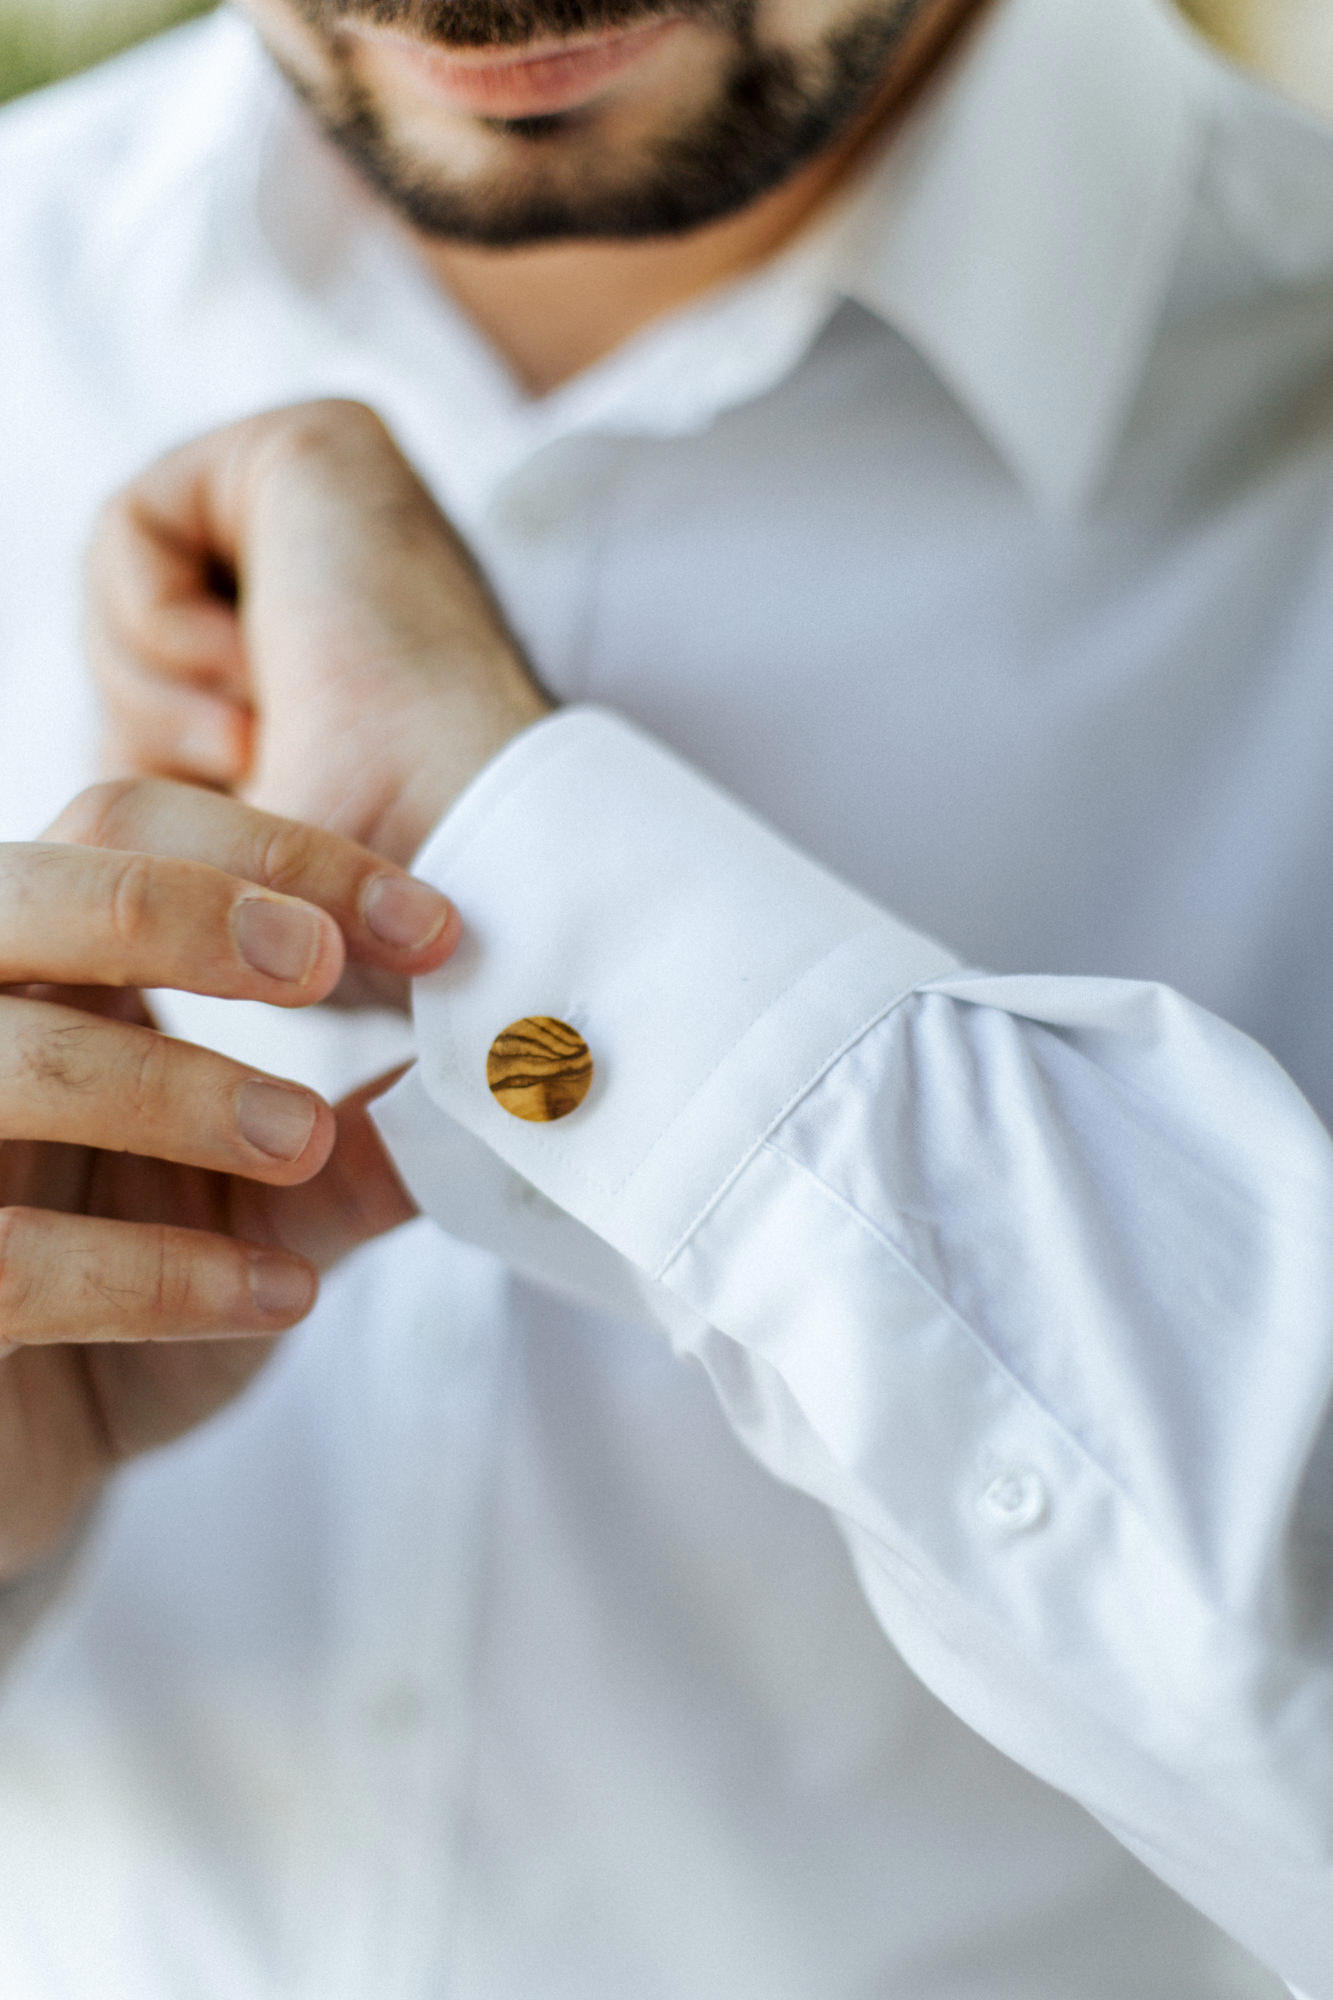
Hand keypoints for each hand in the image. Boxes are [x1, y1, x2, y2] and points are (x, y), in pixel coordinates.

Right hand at [0, 776, 457, 1585]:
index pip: (129, 827)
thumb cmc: (129, 1295)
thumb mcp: (262, 1203)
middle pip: (30, 891)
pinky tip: (279, 1295)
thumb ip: (359, 1136)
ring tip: (306, 1141)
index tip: (432, 929)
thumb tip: (511, 1074)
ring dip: (180, 1090)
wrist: (24, 1459)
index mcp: (48, 971)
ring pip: (11, 1062)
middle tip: (324, 970)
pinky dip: (154, 1273)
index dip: (279, 853)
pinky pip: (10, 1258)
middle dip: (184, 910)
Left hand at [88, 399, 550, 871]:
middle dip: (153, 730)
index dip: (155, 766)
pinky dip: (159, 630)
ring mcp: (336, 505)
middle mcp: (340, 571)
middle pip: (131, 637)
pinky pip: (128, 529)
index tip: (244, 815)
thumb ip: (151, 776)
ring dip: (158, 695)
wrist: (447, 871)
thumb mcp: (213, 843)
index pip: (160, 693)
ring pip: (119, 589)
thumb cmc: (358, 897)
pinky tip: (256, 675)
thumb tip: (72, 784)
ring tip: (261, 734)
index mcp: (338, 658)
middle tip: (254, 772)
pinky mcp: (311, 449)